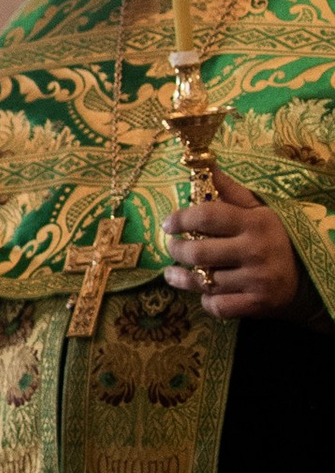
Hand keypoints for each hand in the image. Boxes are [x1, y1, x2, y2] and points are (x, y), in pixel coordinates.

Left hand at [161, 178, 299, 318]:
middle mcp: (256, 251)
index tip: (168, 224)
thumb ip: (230, 192)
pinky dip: (205, 301)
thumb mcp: (259, 211)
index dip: (181, 218)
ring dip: (182, 277)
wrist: (305, 277)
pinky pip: (217, 306)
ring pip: (205, 281)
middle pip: (199, 252)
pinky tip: (202, 293)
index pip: (208, 216)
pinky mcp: (256, 304)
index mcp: (255, 223)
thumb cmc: (273, 239)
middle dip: (177, 250)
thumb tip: (207, 166)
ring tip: (173, 271)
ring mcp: (257, 280)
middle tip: (172, 247)